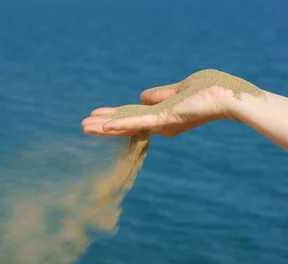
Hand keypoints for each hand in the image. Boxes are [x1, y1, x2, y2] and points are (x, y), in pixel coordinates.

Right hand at [81, 70, 235, 136]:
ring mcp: (160, 123)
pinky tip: (104, 128)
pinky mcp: (165, 120)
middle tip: (82, 126)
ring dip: (105, 127)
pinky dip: (121, 126)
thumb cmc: (210, 90)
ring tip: (84, 128)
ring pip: (127, 125)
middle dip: (103, 125)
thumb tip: (142, 96)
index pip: (131, 114)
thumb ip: (160, 94)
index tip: (95, 116)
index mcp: (161, 114)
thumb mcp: (180, 88)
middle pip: (125, 122)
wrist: (228, 97)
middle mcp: (158, 122)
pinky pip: (138, 123)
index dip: (113, 115)